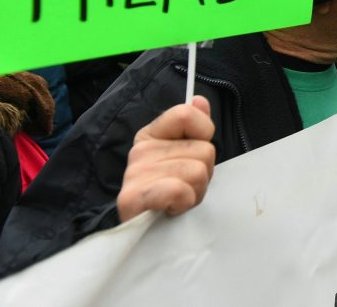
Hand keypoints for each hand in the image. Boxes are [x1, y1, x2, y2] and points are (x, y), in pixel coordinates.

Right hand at [117, 96, 215, 222]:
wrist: (143, 236)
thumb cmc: (169, 194)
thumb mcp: (186, 158)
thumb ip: (194, 127)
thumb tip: (199, 100)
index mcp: (151, 135)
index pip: (187, 114)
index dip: (204, 135)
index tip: (194, 155)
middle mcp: (140, 150)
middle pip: (204, 150)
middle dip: (204, 174)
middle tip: (185, 188)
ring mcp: (134, 173)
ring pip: (198, 172)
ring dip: (196, 191)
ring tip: (178, 200)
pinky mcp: (132, 199)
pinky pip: (178, 190)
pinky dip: (183, 202)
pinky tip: (171, 208)